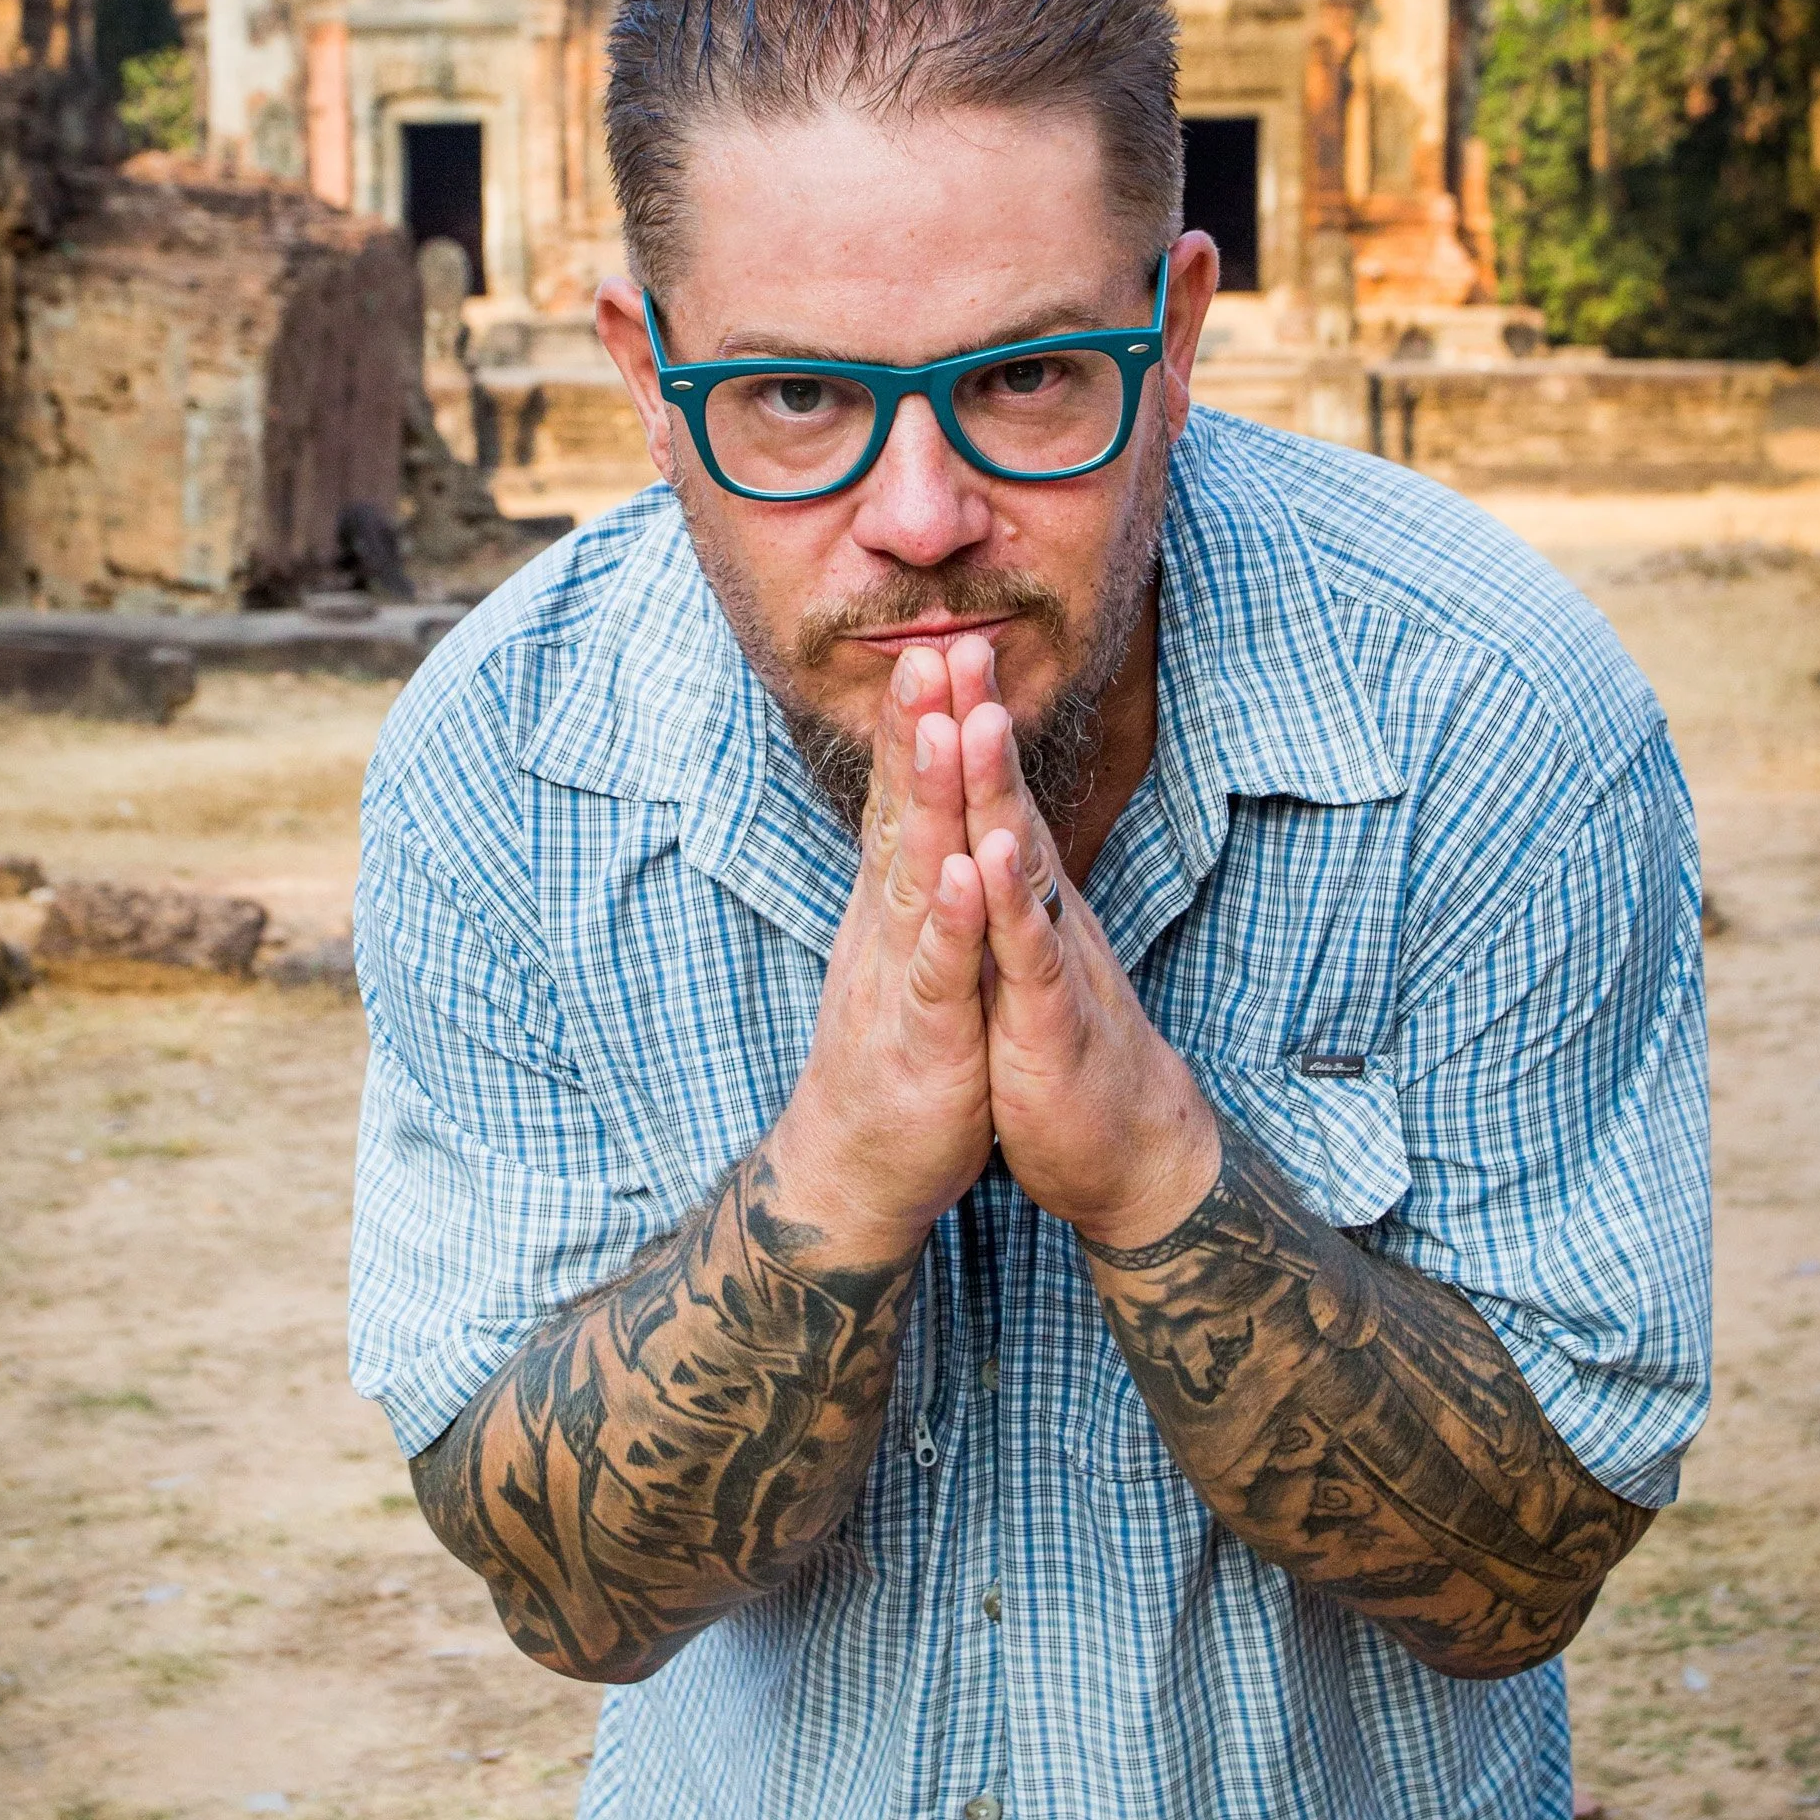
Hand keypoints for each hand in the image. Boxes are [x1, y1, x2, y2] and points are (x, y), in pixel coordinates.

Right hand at [763, 643, 993, 1266]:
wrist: (856, 1168)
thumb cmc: (894, 1054)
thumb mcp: (904, 955)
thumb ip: (911, 884)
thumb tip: (919, 815)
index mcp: (889, 908)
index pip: (900, 801)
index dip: (913, 728)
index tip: (928, 651)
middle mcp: (885, 928)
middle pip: (900, 817)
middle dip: (915, 735)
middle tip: (925, 652)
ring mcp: (900, 978)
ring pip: (915, 877)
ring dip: (928, 803)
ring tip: (942, 730)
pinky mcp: (925, 1037)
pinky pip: (939, 972)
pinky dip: (951, 920)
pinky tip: (963, 873)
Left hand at [957, 670, 1220, 1246]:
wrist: (1122, 1146)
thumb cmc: (1058, 1042)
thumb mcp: (1021, 951)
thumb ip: (1007, 886)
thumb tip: (987, 822)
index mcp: (1022, 898)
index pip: (989, 797)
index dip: (961, 727)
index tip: (936, 648)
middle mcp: (1042, 913)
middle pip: (1007, 804)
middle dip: (979, 725)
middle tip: (960, 641)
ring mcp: (1051, 960)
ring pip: (1022, 864)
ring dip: (997, 794)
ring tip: (975, 722)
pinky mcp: (1052, 1021)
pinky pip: (1030, 956)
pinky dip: (1008, 907)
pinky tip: (989, 860)